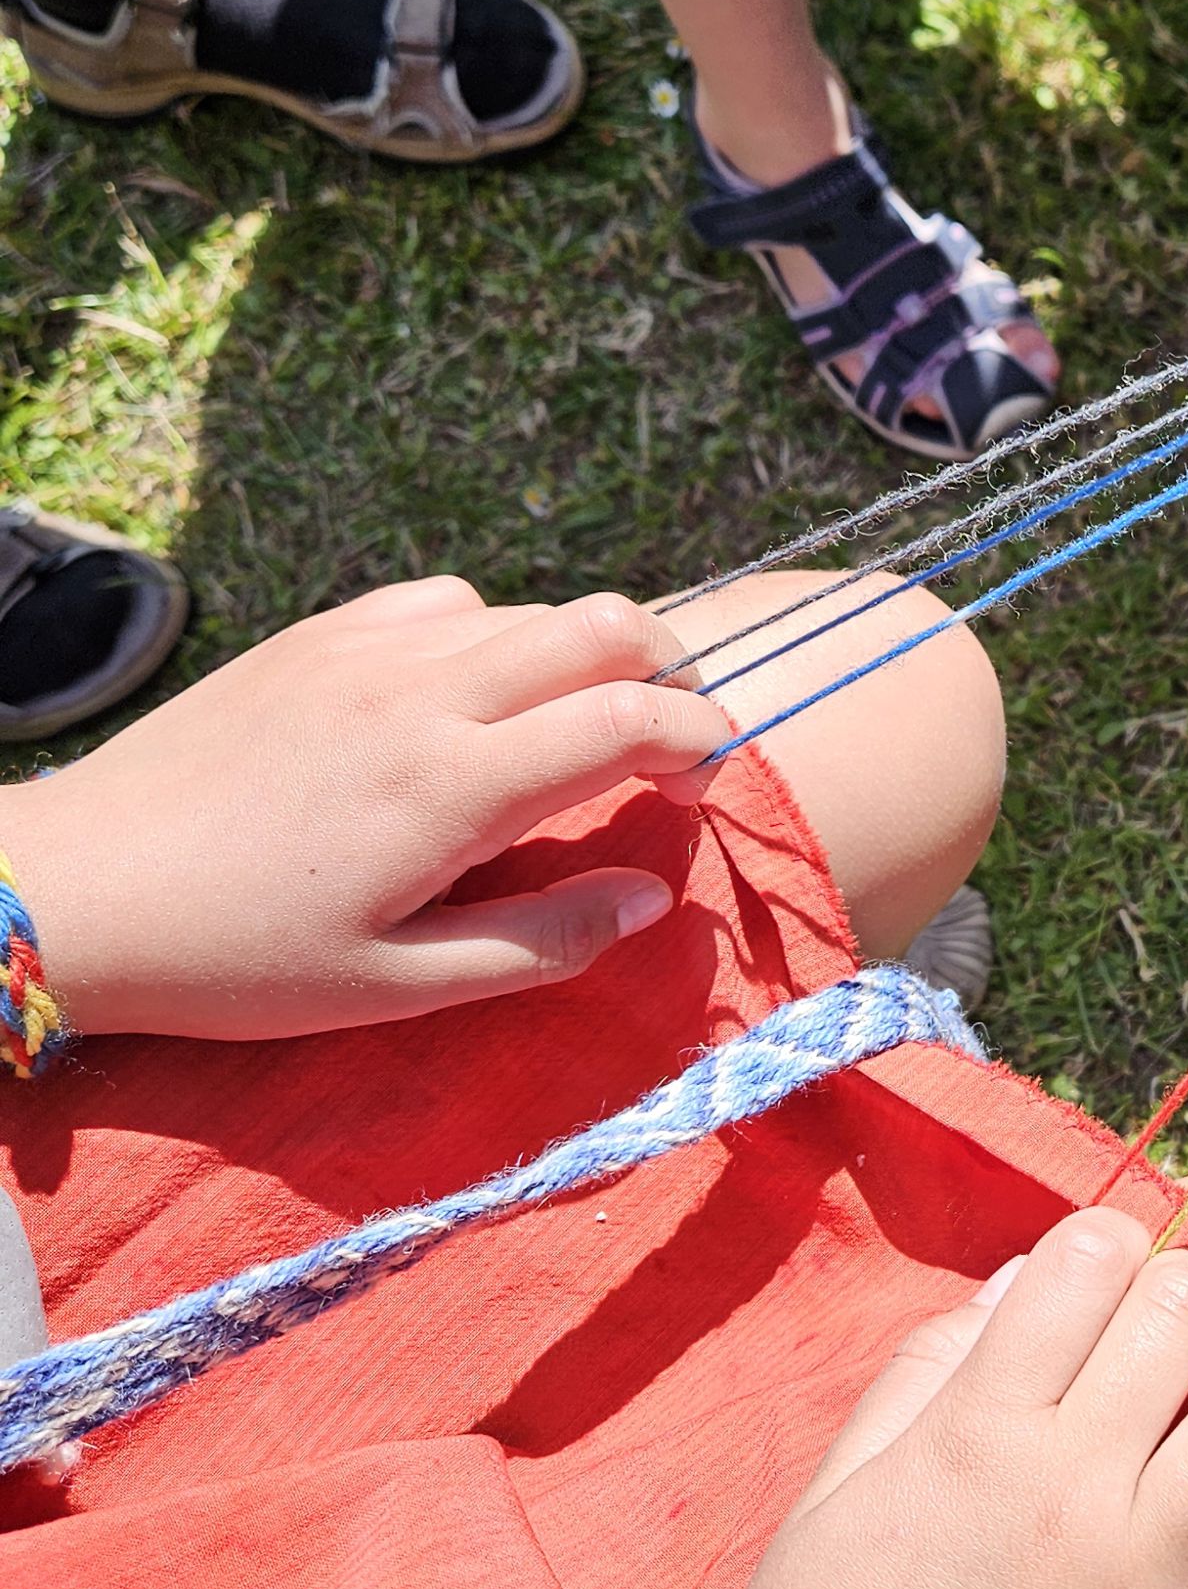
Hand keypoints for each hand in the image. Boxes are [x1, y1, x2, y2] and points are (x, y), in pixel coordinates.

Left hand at [0, 575, 725, 1038]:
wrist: (79, 888)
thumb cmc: (238, 960)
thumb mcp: (396, 987)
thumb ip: (542, 943)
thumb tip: (654, 897)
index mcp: (453, 788)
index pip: (632, 717)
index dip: (703, 739)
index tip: (707, 786)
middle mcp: (422, 695)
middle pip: (604, 622)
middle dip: (672, 670)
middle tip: (670, 740)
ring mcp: (365, 651)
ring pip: (529, 607)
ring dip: (585, 657)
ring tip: (573, 734)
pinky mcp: (316, 635)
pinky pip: (442, 601)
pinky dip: (491, 636)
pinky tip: (466, 700)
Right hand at [686, 1210, 1187, 1588]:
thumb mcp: (833, 1487)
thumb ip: (928, 1368)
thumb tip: (1026, 1282)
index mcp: (973, 1435)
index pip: (1089, 1262)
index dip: (1101, 1242)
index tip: (1097, 1267)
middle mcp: (1072, 1496)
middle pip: (1184, 1316)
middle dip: (1181, 1289)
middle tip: (1165, 1316)